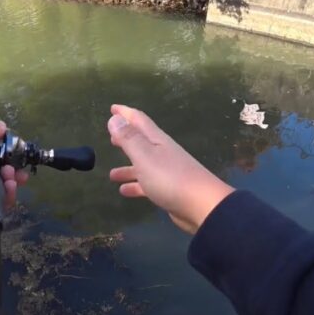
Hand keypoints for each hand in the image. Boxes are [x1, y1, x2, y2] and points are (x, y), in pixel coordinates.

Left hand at [0, 120, 28, 210]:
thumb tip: (2, 125)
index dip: (7, 152)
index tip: (16, 150)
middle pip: (3, 170)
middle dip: (13, 168)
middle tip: (15, 170)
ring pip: (5, 185)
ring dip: (11, 180)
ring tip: (9, 179)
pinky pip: (3, 199)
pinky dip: (8, 194)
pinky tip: (8, 188)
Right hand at [107, 105, 234, 233]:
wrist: (203, 206)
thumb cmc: (170, 177)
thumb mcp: (144, 155)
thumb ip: (129, 138)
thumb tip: (114, 119)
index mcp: (157, 140)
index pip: (139, 120)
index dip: (125, 113)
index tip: (112, 108)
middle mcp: (162, 153)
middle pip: (141, 141)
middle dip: (126, 138)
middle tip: (110, 138)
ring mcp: (166, 171)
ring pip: (142, 165)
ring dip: (127, 167)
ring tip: (111, 174)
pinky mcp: (168, 190)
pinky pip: (146, 184)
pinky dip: (135, 185)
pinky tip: (124, 191)